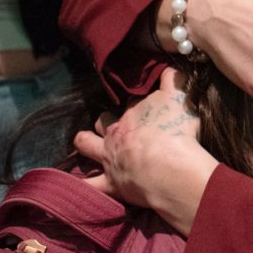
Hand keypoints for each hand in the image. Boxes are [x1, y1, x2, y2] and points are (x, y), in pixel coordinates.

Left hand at [74, 68, 216, 234]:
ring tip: (84, 140)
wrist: (168, 167)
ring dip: (85, 141)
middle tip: (113, 122)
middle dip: (106, 119)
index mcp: (133, 113)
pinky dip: (82, 184)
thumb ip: (172, 80)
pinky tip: (73, 184)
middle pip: (104, 120)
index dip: (141, 104)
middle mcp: (117, 133)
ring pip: (87, 144)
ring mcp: (110, 159)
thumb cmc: (176, 131)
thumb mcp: (179, 97)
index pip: (134, 103)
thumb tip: (169, 68)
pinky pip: (90, 185)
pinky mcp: (111, 184)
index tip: (151, 108)